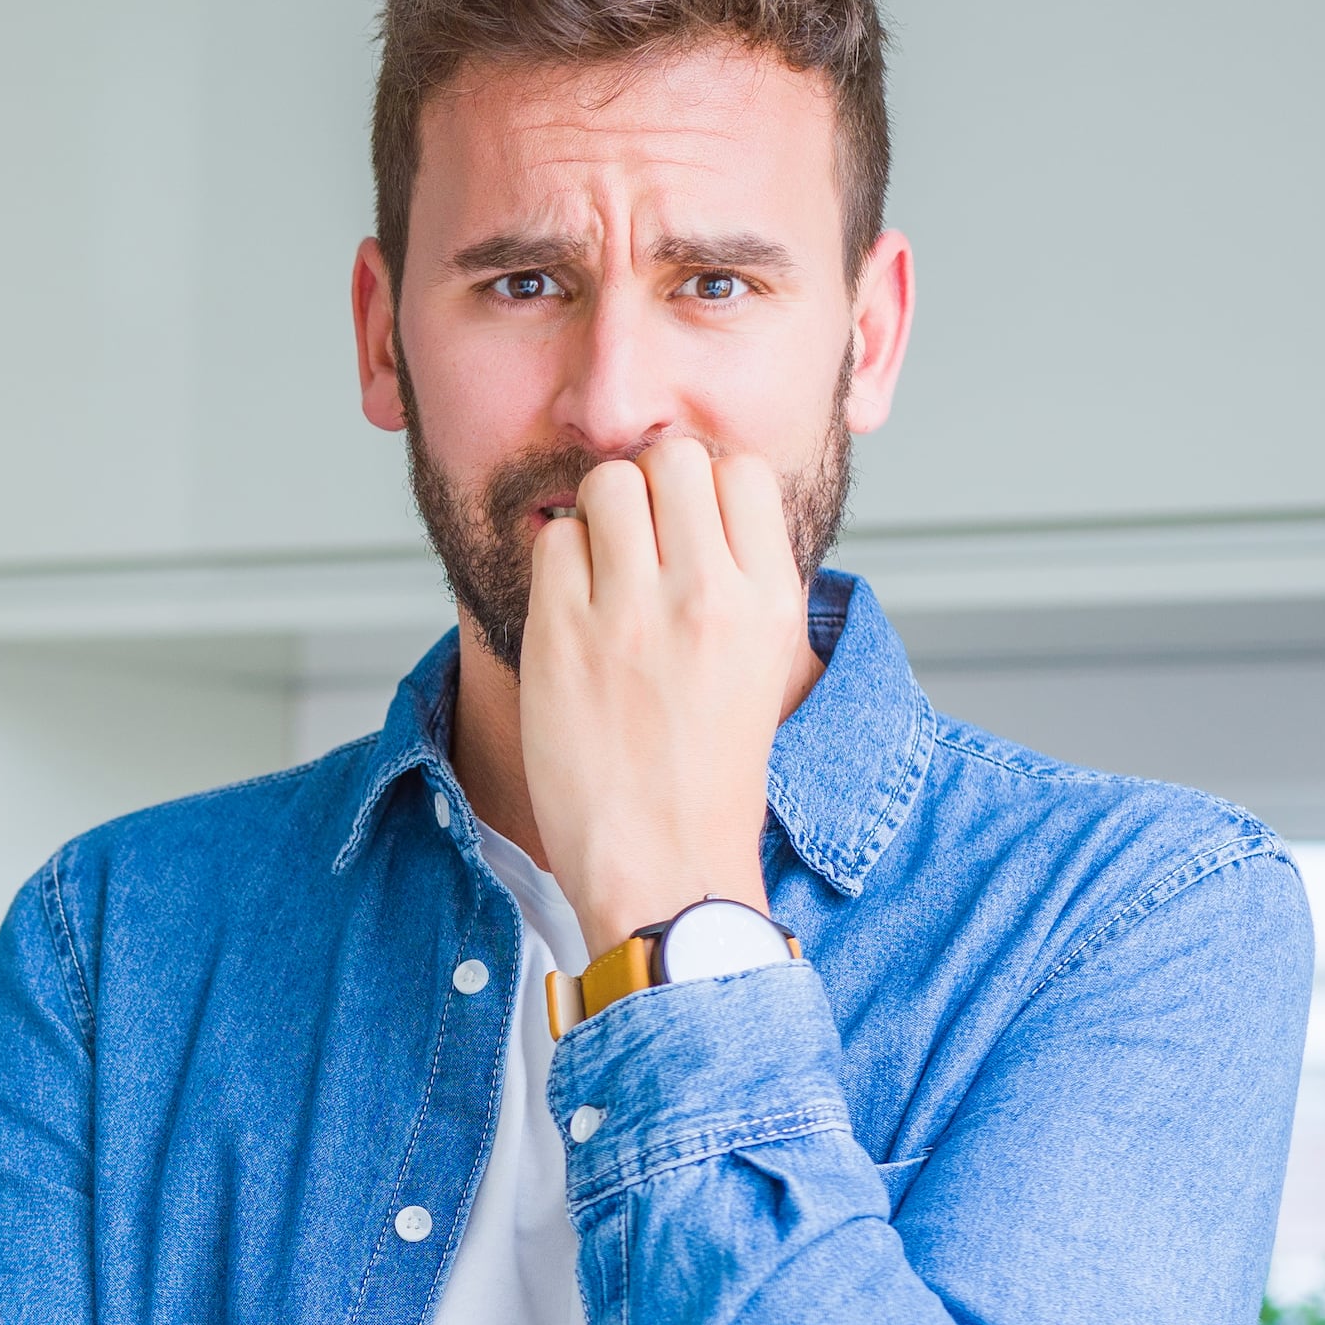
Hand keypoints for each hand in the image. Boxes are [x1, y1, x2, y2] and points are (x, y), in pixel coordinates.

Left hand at [518, 433, 815, 947]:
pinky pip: (552, 541)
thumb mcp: (762, 664)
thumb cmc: (708, 774)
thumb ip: (742, 578)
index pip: (741, 470)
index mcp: (772, 600)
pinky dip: (555, 565)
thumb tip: (699, 496)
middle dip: (648, 488)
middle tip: (636, 547)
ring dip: (597, 517)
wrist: (664, 865)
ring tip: (601, 577)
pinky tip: (569, 614)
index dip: (704, 488)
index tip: (684, 529)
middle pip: (671, 459)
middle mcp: (710, 595)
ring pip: (607, 485)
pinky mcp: (565, 635)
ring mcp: (634, 613)